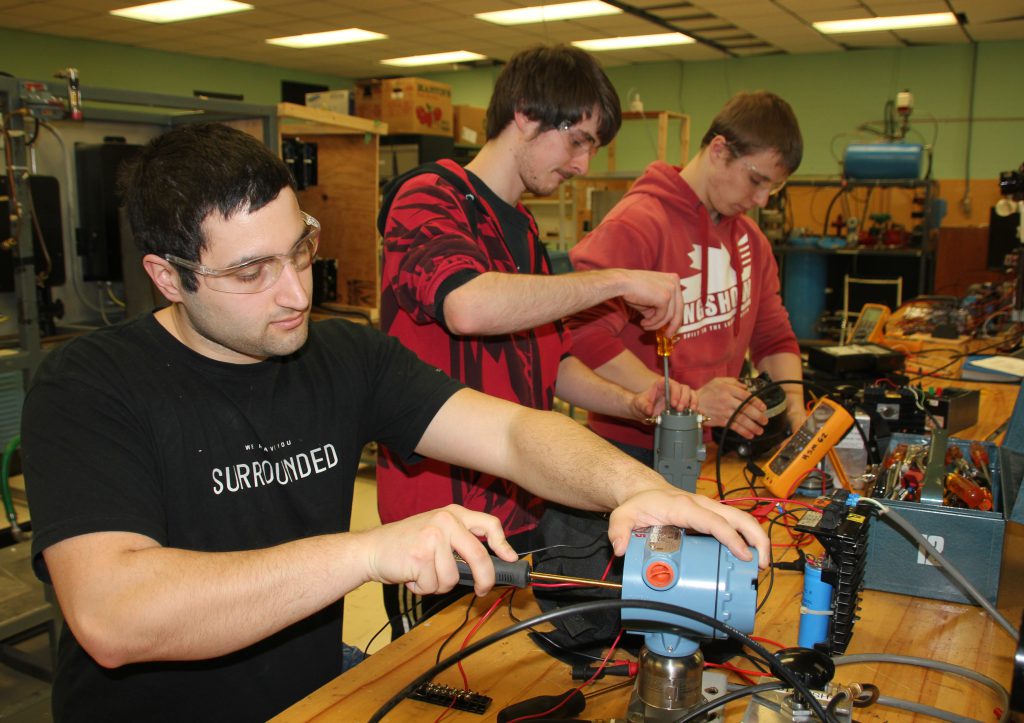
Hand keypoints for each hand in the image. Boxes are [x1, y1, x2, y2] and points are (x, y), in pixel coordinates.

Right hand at [358, 505, 516, 596]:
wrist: (372, 549)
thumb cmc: (406, 545)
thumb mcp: (437, 533)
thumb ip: (461, 543)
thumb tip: (489, 567)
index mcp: (453, 514)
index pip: (489, 524)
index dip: (503, 544)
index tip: (510, 559)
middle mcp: (446, 521)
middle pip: (479, 556)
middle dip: (484, 579)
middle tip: (481, 590)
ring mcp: (433, 537)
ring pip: (453, 577)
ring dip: (438, 584)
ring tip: (423, 572)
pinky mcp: (421, 555)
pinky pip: (434, 585)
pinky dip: (423, 588)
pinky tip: (412, 575)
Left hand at [607, 488, 769, 567]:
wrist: (645, 492)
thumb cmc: (640, 503)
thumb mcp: (624, 515)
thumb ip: (619, 530)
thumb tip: (621, 549)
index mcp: (685, 506)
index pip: (714, 521)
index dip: (731, 537)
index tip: (743, 554)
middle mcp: (703, 506)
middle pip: (738, 517)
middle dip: (756, 537)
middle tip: (761, 563)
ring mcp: (710, 511)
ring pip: (742, 520)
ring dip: (757, 539)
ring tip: (760, 564)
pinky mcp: (712, 519)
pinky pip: (735, 527)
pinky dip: (747, 540)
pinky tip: (748, 559)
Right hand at [619, 270, 682, 332]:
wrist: (622, 283)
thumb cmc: (632, 289)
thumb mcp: (649, 300)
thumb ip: (658, 309)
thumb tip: (662, 323)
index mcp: (673, 279)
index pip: (679, 302)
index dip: (675, 317)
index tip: (670, 327)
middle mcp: (675, 282)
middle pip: (679, 310)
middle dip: (673, 325)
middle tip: (666, 335)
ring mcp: (671, 289)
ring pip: (669, 315)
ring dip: (657, 325)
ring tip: (645, 326)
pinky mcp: (665, 297)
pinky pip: (662, 316)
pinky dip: (652, 323)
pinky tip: (643, 322)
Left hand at [632, 378, 695, 421]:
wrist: (643, 411)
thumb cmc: (641, 404)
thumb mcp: (639, 404)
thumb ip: (643, 405)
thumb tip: (649, 410)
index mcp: (662, 384)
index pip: (672, 384)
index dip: (675, 392)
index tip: (673, 404)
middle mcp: (673, 388)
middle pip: (684, 388)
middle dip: (684, 399)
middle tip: (680, 410)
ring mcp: (680, 395)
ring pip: (691, 394)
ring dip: (692, 402)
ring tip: (691, 411)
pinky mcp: (683, 403)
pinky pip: (693, 403)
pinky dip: (697, 408)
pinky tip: (699, 414)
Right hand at [695, 377, 766, 438]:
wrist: (694, 403)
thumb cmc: (707, 391)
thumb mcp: (718, 381)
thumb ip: (733, 382)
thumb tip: (746, 387)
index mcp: (728, 389)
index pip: (746, 396)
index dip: (756, 402)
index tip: (763, 407)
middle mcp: (727, 401)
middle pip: (746, 409)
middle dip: (758, 416)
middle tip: (765, 420)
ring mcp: (724, 412)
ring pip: (741, 420)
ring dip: (753, 426)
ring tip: (760, 430)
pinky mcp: (721, 421)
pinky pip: (734, 427)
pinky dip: (743, 432)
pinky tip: (750, 435)